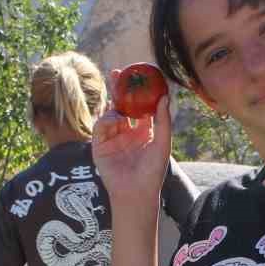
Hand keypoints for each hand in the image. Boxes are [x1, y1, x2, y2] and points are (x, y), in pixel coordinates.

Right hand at [91, 85, 171, 204]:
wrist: (136, 193)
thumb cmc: (153, 171)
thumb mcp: (162, 142)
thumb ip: (163, 120)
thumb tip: (165, 96)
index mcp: (143, 130)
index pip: (139, 106)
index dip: (137, 91)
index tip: (138, 76)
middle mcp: (127, 132)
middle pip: (121, 105)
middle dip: (118, 89)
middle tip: (117, 72)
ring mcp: (112, 138)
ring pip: (110, 113)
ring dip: (113, 103)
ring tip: (118, 101)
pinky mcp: (100, 145)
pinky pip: (100, 126)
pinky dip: (106, 119)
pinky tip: (115, 119)